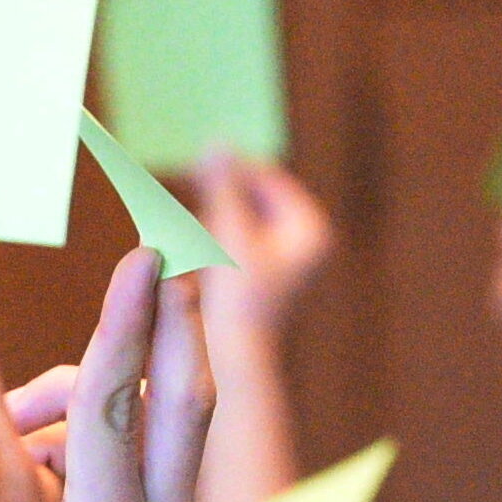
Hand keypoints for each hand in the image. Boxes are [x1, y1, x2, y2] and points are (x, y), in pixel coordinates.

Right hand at [185, 154, 334, 333]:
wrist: (234, 358)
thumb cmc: (237, 298)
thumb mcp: (230, 233)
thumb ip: (225, 187)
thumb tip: (217, 143)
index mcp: (310, 229)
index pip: (270, 179)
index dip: (236, 167)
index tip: (202, 159)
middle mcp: (303, 242)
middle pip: (258, 196)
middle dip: (225, 189)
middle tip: (193, 176)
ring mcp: (284, 259)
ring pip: (244, 217)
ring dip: (217, 210)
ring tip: (192, 212)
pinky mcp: (262, 273)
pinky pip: (237, 238)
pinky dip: (216, 232)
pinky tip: (194, 235)